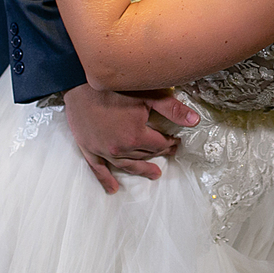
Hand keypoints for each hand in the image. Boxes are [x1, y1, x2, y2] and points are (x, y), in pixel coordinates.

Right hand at [63, 83, 200, 193]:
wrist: (78, 83)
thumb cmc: (115, 86)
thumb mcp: (148, 94)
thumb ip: (172, 109)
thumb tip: (195, 121)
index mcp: (136, 136)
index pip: (159, 144)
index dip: (170, 143)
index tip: (176, 141)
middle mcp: (120, 148)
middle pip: (144, 154)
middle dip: (159, 153)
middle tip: (168, 152)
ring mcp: (103, 150)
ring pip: (126, 164)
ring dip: (141, 169)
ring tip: (154, 174)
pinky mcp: (88, 148)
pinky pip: (98, 169)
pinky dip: (106, 180)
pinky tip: (113, 189)